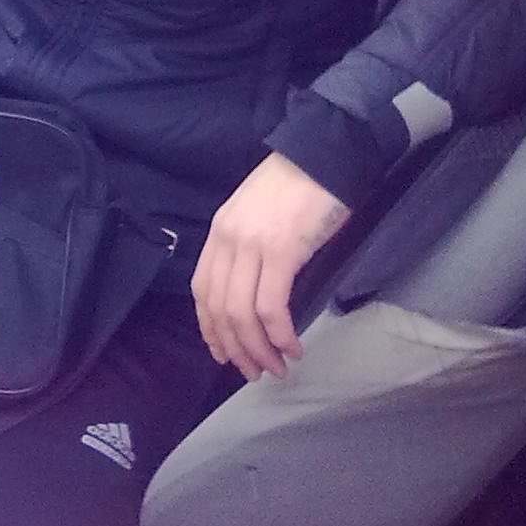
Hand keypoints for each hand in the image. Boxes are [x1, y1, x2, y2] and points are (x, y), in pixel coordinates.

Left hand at [191, 152, 349, 380]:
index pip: (202, 290)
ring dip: (259, 349)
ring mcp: (253, 245)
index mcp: (220, 231)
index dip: (210, 328)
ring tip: (276, 367)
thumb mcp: (255, 214)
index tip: (224, 354)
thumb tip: (253, 293)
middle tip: (254, 372)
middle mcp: (229, 240)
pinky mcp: (282, 251)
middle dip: (235, 348)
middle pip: (220, 308)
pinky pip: (272, 306)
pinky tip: (292, 347)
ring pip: (243, 313)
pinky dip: (280, 334)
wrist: (323, 154)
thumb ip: (246, 248)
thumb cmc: (296, 184)